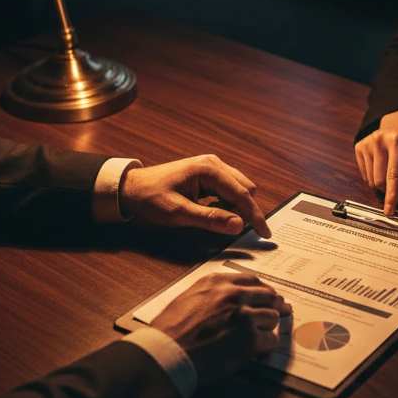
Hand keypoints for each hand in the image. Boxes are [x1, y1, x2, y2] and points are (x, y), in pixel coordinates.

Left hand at [120, 155, 270, 236]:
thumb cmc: (151, 198)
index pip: (242, 194)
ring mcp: (212, 166)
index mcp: (209, 170)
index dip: (255, 216)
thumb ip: (210, 219)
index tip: (265, 234)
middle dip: (244, 210)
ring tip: (213, 218)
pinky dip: (226, 202)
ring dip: (234, 207)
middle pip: (246, 188)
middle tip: (227, 227)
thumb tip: (239, 225)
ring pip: (239, 188)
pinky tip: (210, 210)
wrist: (132, 187)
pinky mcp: (209, 173)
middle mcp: (214, 163)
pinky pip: (228, 188)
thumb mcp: (179, 213)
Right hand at [151, 272, 292, 385]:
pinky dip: (266, 348)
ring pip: (272, 317)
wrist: (165, 353)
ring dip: (268, 328)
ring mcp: (244, 315)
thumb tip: (228, 300)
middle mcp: (234, 294)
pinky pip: (270, 341)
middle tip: (281, 313)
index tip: (269, 297)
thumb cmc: (169, 330)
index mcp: (217, 282)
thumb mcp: (187, 298)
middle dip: (275, 306)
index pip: (252, 281)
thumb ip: (211, 294)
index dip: (263, 291)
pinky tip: (258, 353)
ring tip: (260, 339)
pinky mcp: (249, 339)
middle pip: (268, 296)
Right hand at [354, 109, 397, 214]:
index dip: (392, 196)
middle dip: (389, 190)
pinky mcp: (359, 146)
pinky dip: (373, 175)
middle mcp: (379, 141)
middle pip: (379, 181)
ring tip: (391, 168)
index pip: (394, 175)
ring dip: (382, 183)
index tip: (389, 210)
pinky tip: (382, 164)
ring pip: (370, 180)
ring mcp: (367, 143)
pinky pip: (364, 174)